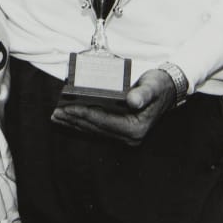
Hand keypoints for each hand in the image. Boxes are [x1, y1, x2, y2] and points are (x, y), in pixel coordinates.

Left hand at [51, 68, 176, 146]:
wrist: (167, 90)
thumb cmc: (158, 85)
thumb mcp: (153, 86)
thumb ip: (143, 94)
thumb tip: (133, 101)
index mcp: (136, 128)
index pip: (104, 122)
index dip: (85, 115)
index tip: (67, 109)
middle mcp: (130, 136)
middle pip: (96, 128)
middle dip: (74, 120)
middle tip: (55, 113)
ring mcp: (125, 136)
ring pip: (94, 129)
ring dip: (75, 123)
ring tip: (57, 116)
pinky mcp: (120, 131)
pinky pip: (97, 127)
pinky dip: (82, 122)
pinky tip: (69, 117)